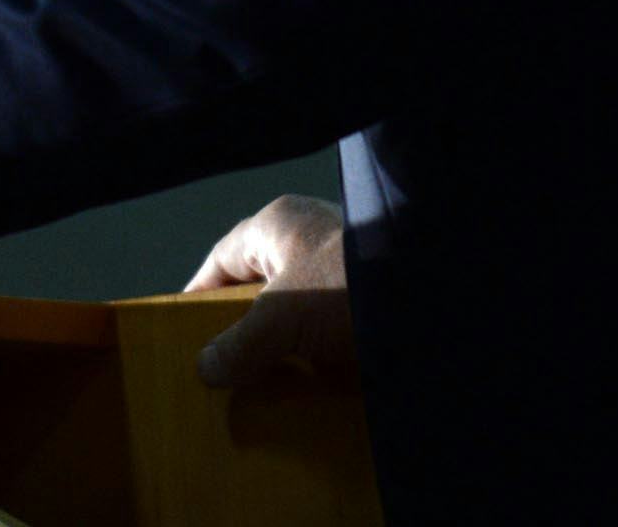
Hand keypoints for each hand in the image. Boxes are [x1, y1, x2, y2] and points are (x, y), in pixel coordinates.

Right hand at [184, 193, 354, 389]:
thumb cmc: (348, 286)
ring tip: (258, 390)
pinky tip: (303, 390)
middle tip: (220, 371)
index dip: (200, 297)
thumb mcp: (283, 317)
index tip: (182, 337)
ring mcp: (341, 270)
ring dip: (280, 351)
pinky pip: (328, 332)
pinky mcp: (367, 301)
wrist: (435, 300)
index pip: (223, 259)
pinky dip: (315, 360)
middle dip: (242, 332)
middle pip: (261, 289)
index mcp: (279, 226)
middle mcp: (309, 241)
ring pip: (295, 314)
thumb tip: (206, 369)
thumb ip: (240, 343)